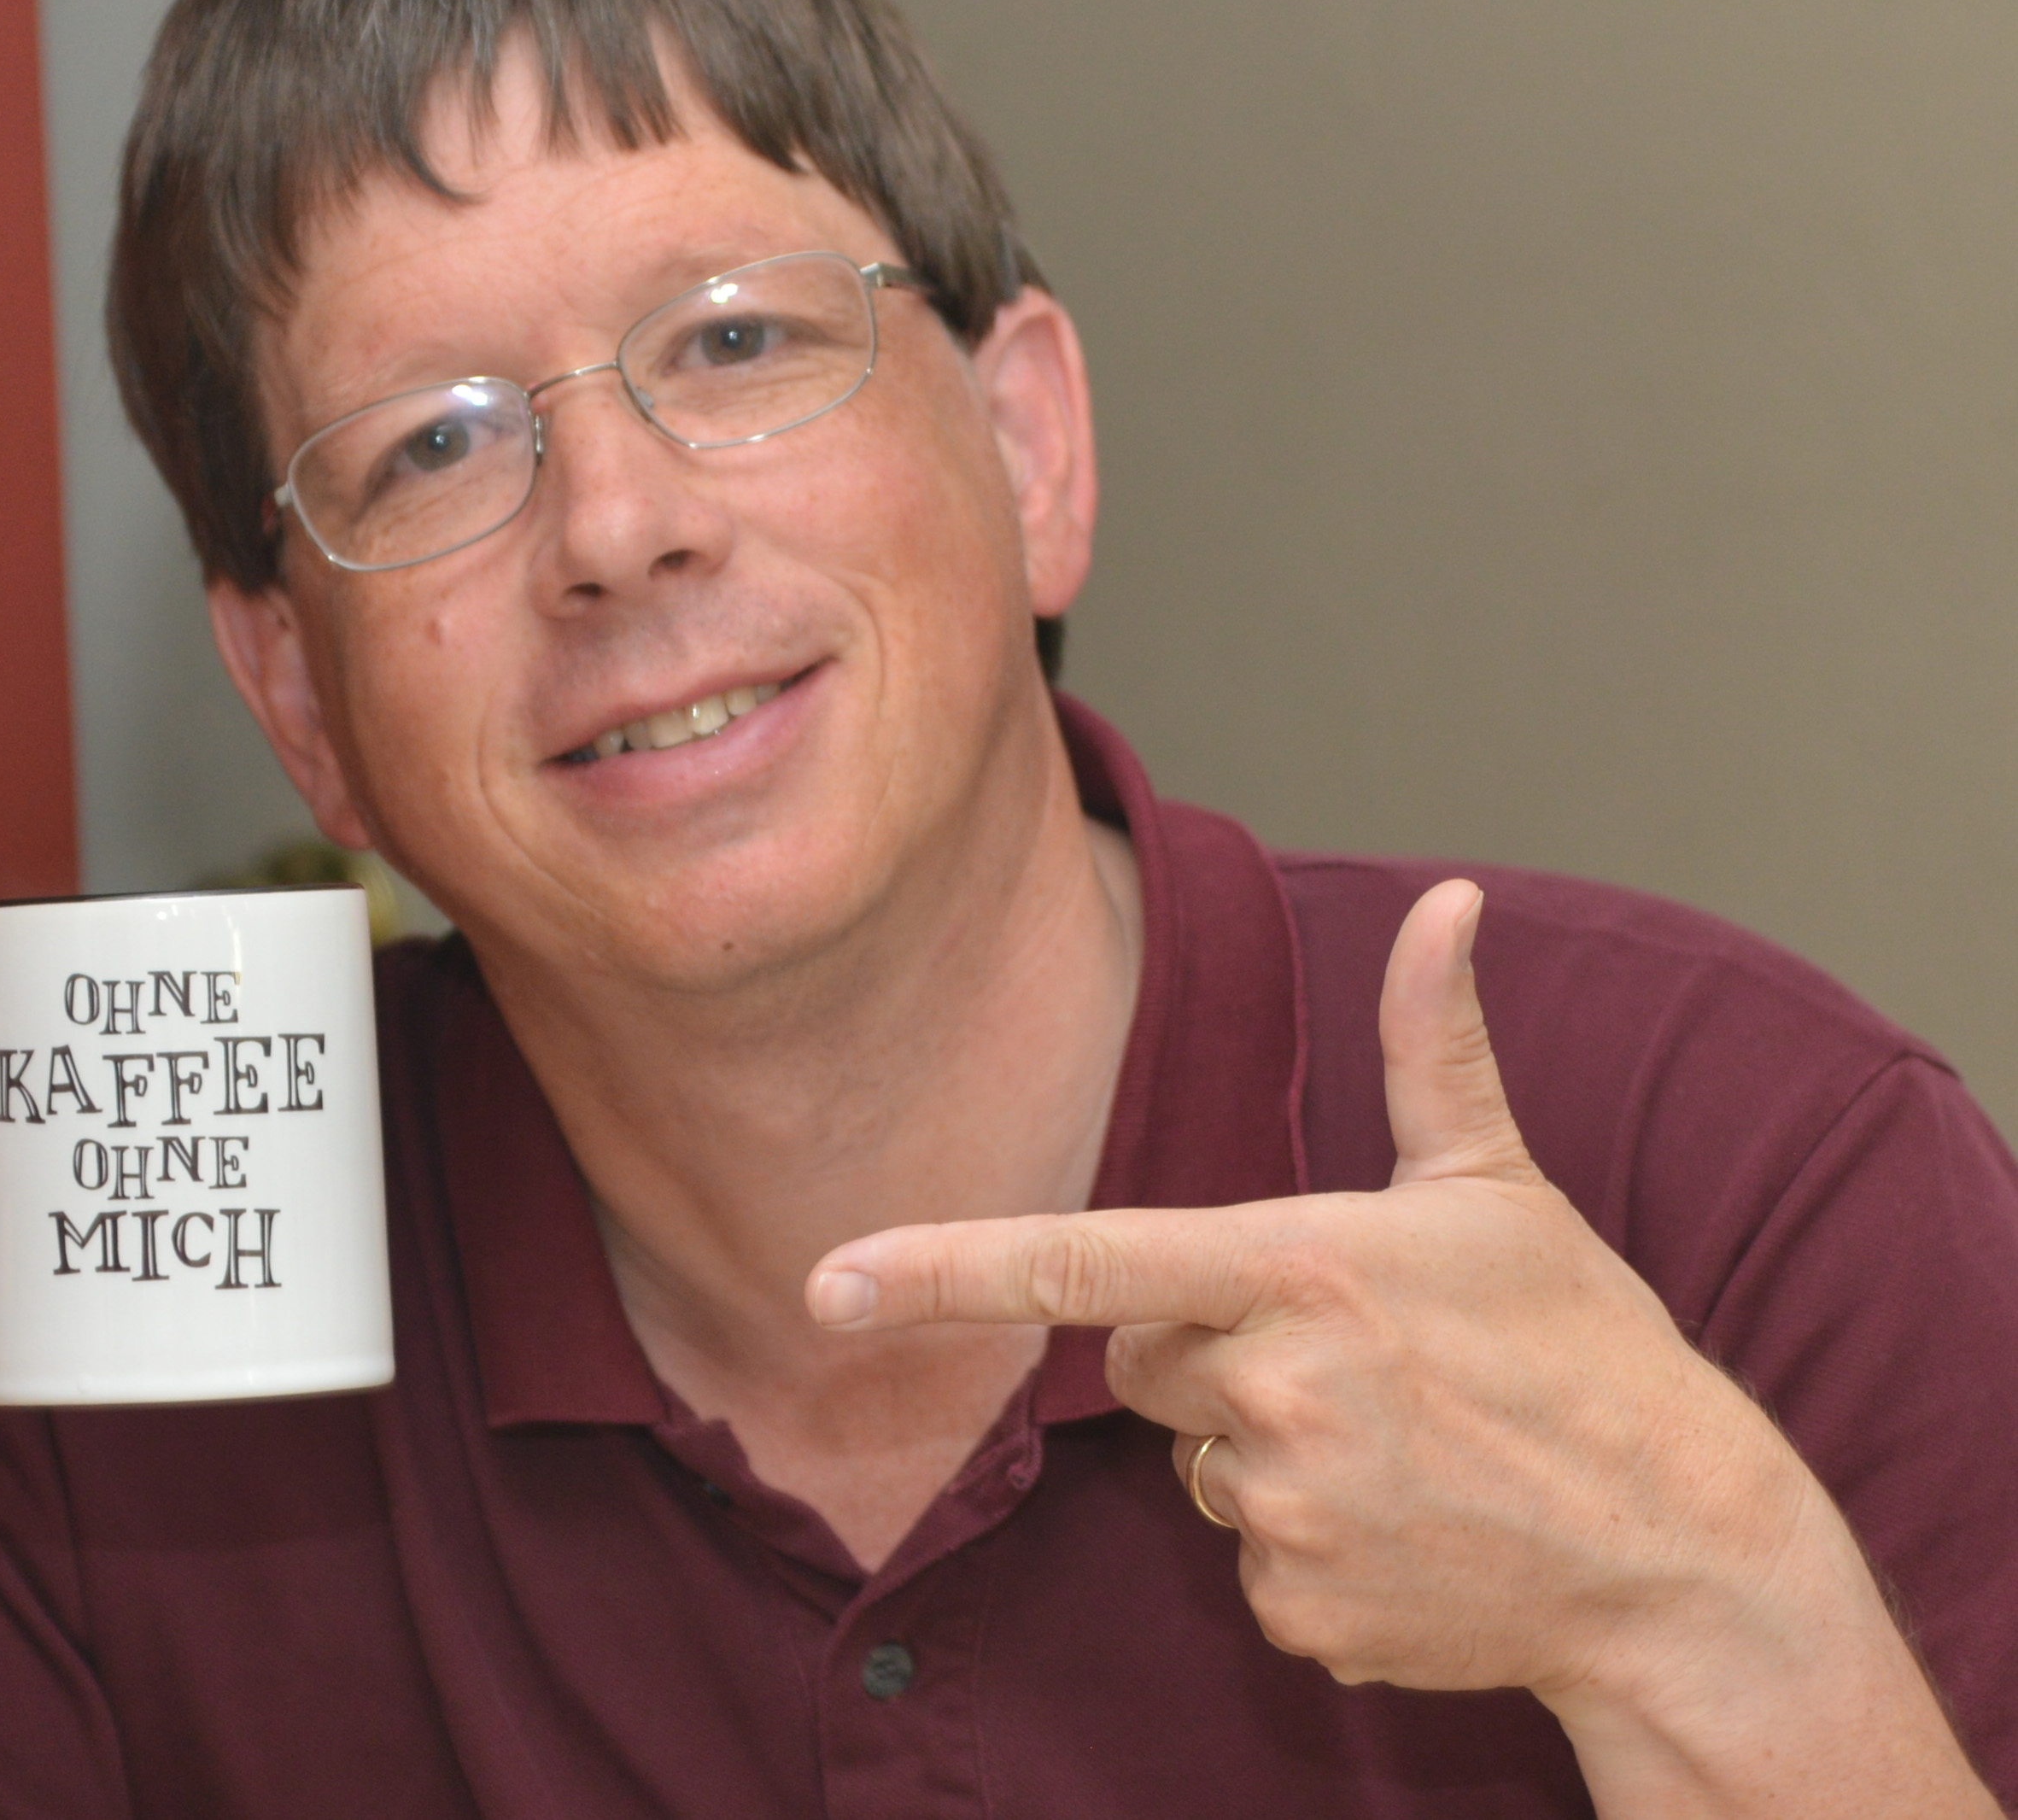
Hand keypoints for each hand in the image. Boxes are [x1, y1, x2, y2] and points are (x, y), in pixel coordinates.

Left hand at [805, 881, 1819, 1702]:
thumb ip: (1432, 1043)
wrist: (1685, 1558)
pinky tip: (1399, 1524)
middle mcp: (1276, 1388)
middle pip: (1135, 1357)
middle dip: (1204, 1348)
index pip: (1083, 1262)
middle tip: (1347, 1356)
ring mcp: (1286, 1512)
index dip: (941, 1269)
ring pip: (1188, 1460)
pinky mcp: (1301, 1612)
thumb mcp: (1502, 1187)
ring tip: (1392, 1443)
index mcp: (1301, 1267)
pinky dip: (1297, 1546)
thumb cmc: (1589, 1351)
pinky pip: (1238, 1561)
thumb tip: (1448, 899)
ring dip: (1255, 1448)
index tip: (827, 1284)